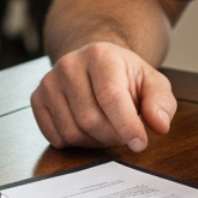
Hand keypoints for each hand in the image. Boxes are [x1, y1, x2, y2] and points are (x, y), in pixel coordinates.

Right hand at [31, 41, 176, 150]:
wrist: (94, 65)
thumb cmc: (125, 77)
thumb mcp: (152, 83)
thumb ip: (161, 102)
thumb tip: (159, 124)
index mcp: (100, 55)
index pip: (110, 96)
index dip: (126, 125)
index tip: (140, 143)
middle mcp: (69, 64)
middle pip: (90, 119)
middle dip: (112, 136)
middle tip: (125, 134)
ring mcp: (49, 82)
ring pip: (72, 132)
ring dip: (95, 142)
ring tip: (107, 128)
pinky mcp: (37, 99)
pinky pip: (55, 137)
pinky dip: (76, 143)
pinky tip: (88, 129)